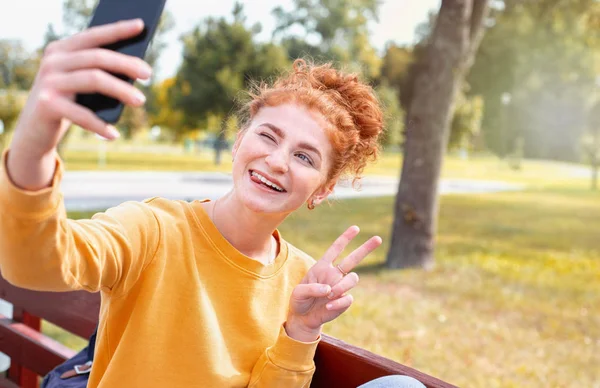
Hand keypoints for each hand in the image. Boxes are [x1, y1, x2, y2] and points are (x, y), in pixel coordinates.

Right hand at [10, 18, 151, 158]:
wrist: (35, 130)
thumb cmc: (68, 103)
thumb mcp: (81, 84)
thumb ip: (100, 72)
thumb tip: (137, 70)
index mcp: (62, 50)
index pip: (93, 36)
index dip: (117, 30)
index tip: (140, 26)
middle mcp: (53, 61)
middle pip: (97, 57)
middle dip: (126, 64)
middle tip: (149, 74)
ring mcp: (48, 81)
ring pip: (94, 79)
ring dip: (121, 90)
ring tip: (141, 100)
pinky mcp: (47, 104)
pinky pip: (81, 114)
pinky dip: (100, 125)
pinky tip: (114, 134)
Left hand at [285, 226, 381, 341]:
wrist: (303, 318)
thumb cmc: (299, 300)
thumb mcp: (298, 293)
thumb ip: (311, 288)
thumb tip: (329, 289)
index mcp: (322, 266)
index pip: (336, 249)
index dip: (345, 238)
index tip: (356, 228)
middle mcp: (334, 274)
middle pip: (353, 259)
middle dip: (365, 248)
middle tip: (378, 238)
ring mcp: (340, 287)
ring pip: (353, 278)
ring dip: (342, 286)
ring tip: (329, 295)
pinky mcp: (343, 301)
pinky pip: (348, 298)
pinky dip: (338, 302)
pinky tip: (328, 307)